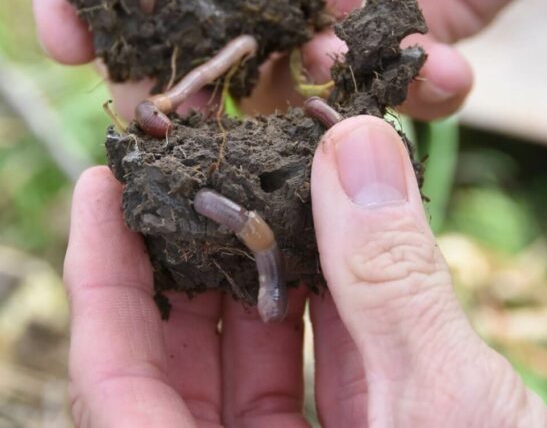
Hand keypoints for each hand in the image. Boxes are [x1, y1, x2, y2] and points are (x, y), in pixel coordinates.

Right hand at [31, 0, 546, 120]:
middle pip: (191, 14)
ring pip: (282, 66)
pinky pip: (393, 74)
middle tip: (156, 125)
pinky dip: (408, 91)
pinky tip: (434, 71)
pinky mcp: (409, 16)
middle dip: (169, 75)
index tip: (66, 35)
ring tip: (304, 119)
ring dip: (284, 105)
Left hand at [65, 116, 546, 425]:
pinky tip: (342, 250)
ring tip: (272, 193)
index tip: (99, 188)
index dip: (100, 283)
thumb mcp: (448, 410)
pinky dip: (328, 321)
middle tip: (198, 174)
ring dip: (262, 284)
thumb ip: (394, 282)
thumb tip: (354, 145)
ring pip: (250, 382)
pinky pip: (320, 393)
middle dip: (186, 266)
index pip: (114, 391)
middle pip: (174, 379)